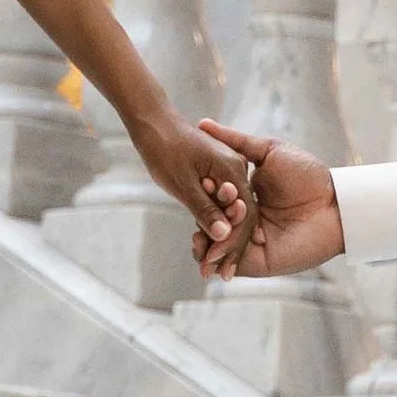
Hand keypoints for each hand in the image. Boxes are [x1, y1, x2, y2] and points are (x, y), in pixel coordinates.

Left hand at [127, 104, 252, 259]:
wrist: (152, 120)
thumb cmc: (164, 148)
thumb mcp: (182, 183)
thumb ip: (204, 209)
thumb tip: (222, 236)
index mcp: (233, 170)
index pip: (244, 215)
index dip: (236, 245)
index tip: (226, 271)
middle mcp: (236, 169)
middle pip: (243, 214)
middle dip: (233, 246)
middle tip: (222, 275)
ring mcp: (228, 169)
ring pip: (233, 209)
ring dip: (225, 235)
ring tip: (215, 264)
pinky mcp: (217, 171)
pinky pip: (223, 200)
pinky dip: (218, 219)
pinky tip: (211, 240)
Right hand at [193, 123, 342, 278]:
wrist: (335, 205)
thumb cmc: (307, 175)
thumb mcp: (269, 151)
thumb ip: (237, 141)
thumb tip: (203, 124)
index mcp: (243, 195)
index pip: (214, 196)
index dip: (206, 191)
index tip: (203, 181)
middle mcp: (242, 219)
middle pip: (211, 220)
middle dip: (204, 214)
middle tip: (207, 206)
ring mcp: (247, 242)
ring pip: (215, 243)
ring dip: (205, 239)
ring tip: (200, 232)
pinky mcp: (255, 262)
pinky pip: (228, 262)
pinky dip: (214, 258)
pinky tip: (207, 250)